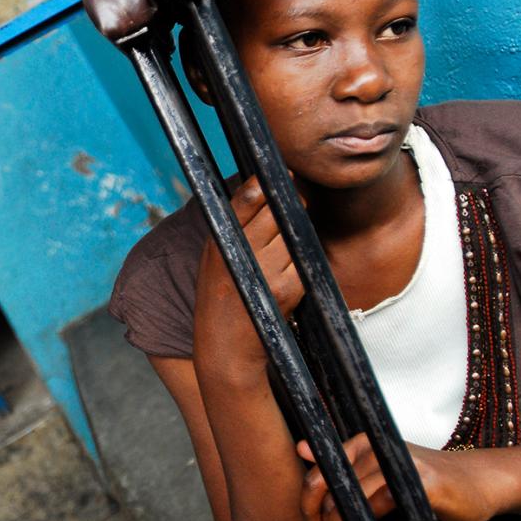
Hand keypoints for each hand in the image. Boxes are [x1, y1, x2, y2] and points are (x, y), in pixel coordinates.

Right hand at [192, 176, 304, 373]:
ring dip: (295, 239)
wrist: (223, 347)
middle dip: (288, 207)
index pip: (246, 199)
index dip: (265, 183)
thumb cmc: (221, 298)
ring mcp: (266, 271)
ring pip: (295, 235)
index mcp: (220, 242)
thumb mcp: (217, 258)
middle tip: (290, 211)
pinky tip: (284, 279)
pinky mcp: (287, 288)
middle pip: (278, 212)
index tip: (281, 174)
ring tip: (277, 258)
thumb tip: (263, 189)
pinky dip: (299, 266)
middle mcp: (241, 253)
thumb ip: (235, 226)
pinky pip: (304, 262)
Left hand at [297, 434, 499, 520]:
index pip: (323, 467)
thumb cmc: (423, 481)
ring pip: (354, 495)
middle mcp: (379, 446)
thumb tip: (301, 449)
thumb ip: (343, 464)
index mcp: (364, 441)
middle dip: (321, 515)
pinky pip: (383, 503)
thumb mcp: (379, 470)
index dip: (309, 498)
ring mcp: (401, 463)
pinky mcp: (423, 481)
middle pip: (333, 482)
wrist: (477, 483)